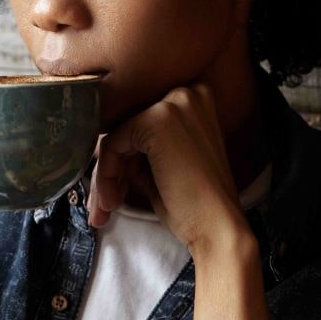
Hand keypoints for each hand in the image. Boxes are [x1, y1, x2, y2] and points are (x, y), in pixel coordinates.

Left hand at [87, 81, 254, 255]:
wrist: (217, 227)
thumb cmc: (193, 203)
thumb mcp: (163, 165)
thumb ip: (139, 149)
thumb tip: (103, 149)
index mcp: (193, 99)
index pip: (140, 121)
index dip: (124, 156)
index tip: (115, 187)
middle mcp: (185, 92)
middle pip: (127, 126)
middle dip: (111, 167)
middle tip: (105, 203)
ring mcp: (172, 104)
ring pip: (116, 136)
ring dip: (105, 176)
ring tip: (107, 208)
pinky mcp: (157, 121)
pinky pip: (113, 143)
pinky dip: (106, 175)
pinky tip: (114, 200)